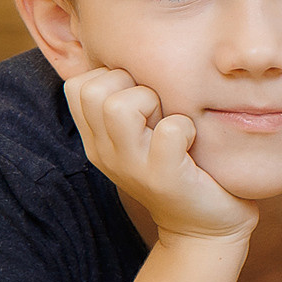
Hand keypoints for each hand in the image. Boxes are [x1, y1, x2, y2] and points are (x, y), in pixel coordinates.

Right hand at [65, 67, 254, 244]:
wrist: (204, 228)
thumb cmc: (180, 167)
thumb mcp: (143, 135)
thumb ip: (129, 103)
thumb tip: (127, 53)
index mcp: (97, 139)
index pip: (78, 83)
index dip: (111, 77)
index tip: (139, 97)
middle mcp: (106, 152)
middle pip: (93, 89)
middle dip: (131, 85)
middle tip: (157, 110)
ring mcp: (132, 166)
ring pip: (119, 106)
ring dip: (153, 102)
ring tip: (170, 122)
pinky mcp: (164, 177)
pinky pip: (169, 130)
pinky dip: (186, 128)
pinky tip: (192, 142)